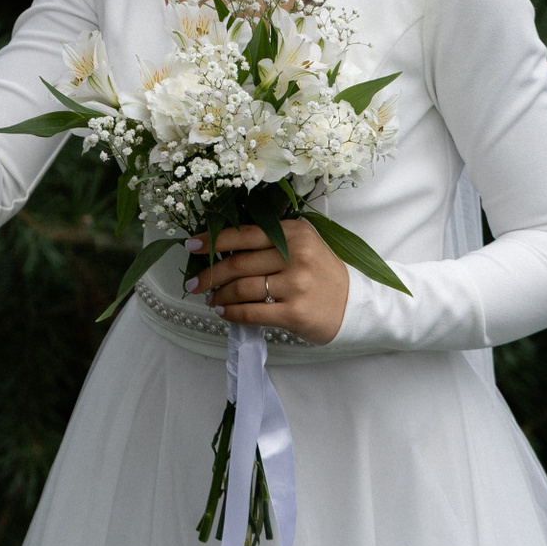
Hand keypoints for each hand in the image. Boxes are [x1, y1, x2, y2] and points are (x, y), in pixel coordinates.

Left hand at [184, 220, 349, 344]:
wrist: (355, 305)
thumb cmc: (321, 274)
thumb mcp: (302, 246)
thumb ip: (269, 243)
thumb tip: (221, 249)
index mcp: (295, 232)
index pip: (244, 233)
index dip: (213, 240)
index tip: (191, 246)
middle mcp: (296, 255)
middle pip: (238, 264)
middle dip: (209, 275)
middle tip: (193, 283)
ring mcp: (296, 284)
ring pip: (241, 289)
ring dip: (219, 296)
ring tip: (210, 299)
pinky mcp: (295, 312)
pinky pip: (252, 312)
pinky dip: (232, 313)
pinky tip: (223, 312)